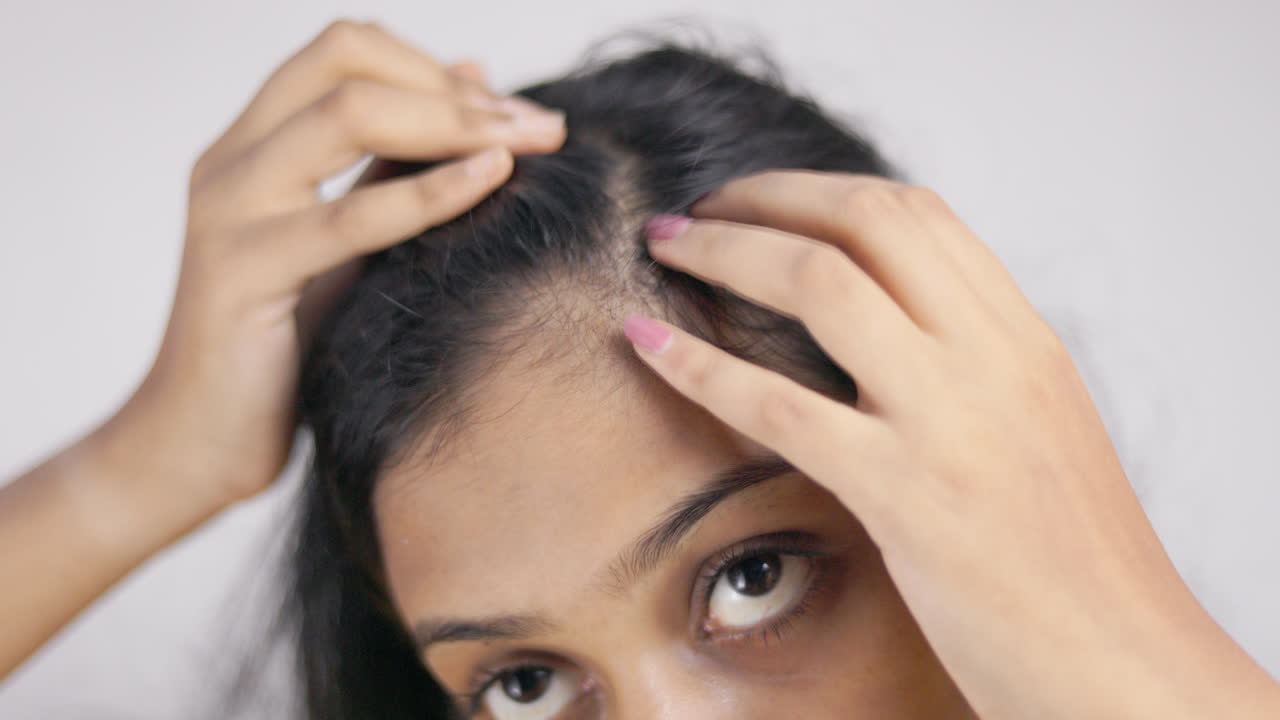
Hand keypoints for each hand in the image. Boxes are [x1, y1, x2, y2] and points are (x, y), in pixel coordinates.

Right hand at [94, 19, 566, 511]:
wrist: (198, 444)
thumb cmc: (282, 348)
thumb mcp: (344, 241)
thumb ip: (393, 162)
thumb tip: (472, 75)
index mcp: (251, 143)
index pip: (346, 50)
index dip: (434, 66)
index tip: (513, 109)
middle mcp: (231, 161)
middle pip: (347, 63)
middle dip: (456, 89)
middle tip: (542, 125)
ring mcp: (229, 212)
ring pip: (346, 116)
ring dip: (455, 122)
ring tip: (534, 141)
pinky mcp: (240, 274)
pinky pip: (349, 218)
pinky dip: (430, 191)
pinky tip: (492, 177)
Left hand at [624, 172, 1279, 718]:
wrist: (1122, 664)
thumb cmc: (1076, 564)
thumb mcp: (1037, 433)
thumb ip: (971, 371)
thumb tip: (891, 330)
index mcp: (1025, 340)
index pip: (919, 214)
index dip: (823, 189)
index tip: (760, 198)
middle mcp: (993, 358)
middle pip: (865, 220)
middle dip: (767, 196)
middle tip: (698, 207)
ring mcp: (950, 420)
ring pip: (820, 283)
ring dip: (726, 250)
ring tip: (664, 244)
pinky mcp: (905, 495)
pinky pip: (778, 404)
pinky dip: (699, 363)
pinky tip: (644, 340)